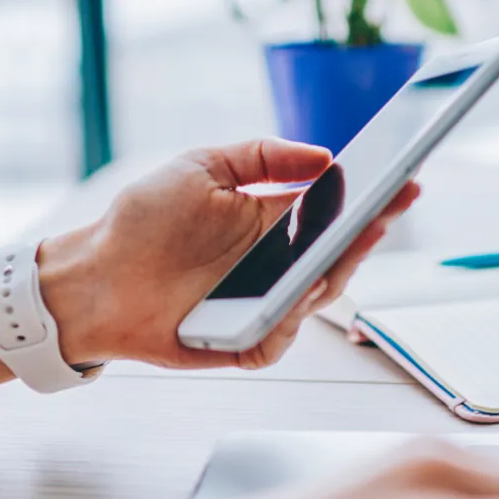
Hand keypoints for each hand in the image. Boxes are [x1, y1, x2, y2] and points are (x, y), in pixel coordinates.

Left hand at [38, 139, 420, 369]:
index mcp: (273, 221)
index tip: (403, 178)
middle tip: (385, 211)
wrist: (94, 276)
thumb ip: (263, 157)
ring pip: (317, 297)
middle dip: (367, 233)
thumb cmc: (143, 221)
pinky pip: (280, 337)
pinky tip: (294, 297)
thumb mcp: (202, 167)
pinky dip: (290, 320)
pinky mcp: (244, 341)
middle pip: (339, 255)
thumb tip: (324, 157)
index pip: (337, 210)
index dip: (373, 197)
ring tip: (346, 244)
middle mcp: (276, 265)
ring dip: (334, 272)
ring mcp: (263, 305)